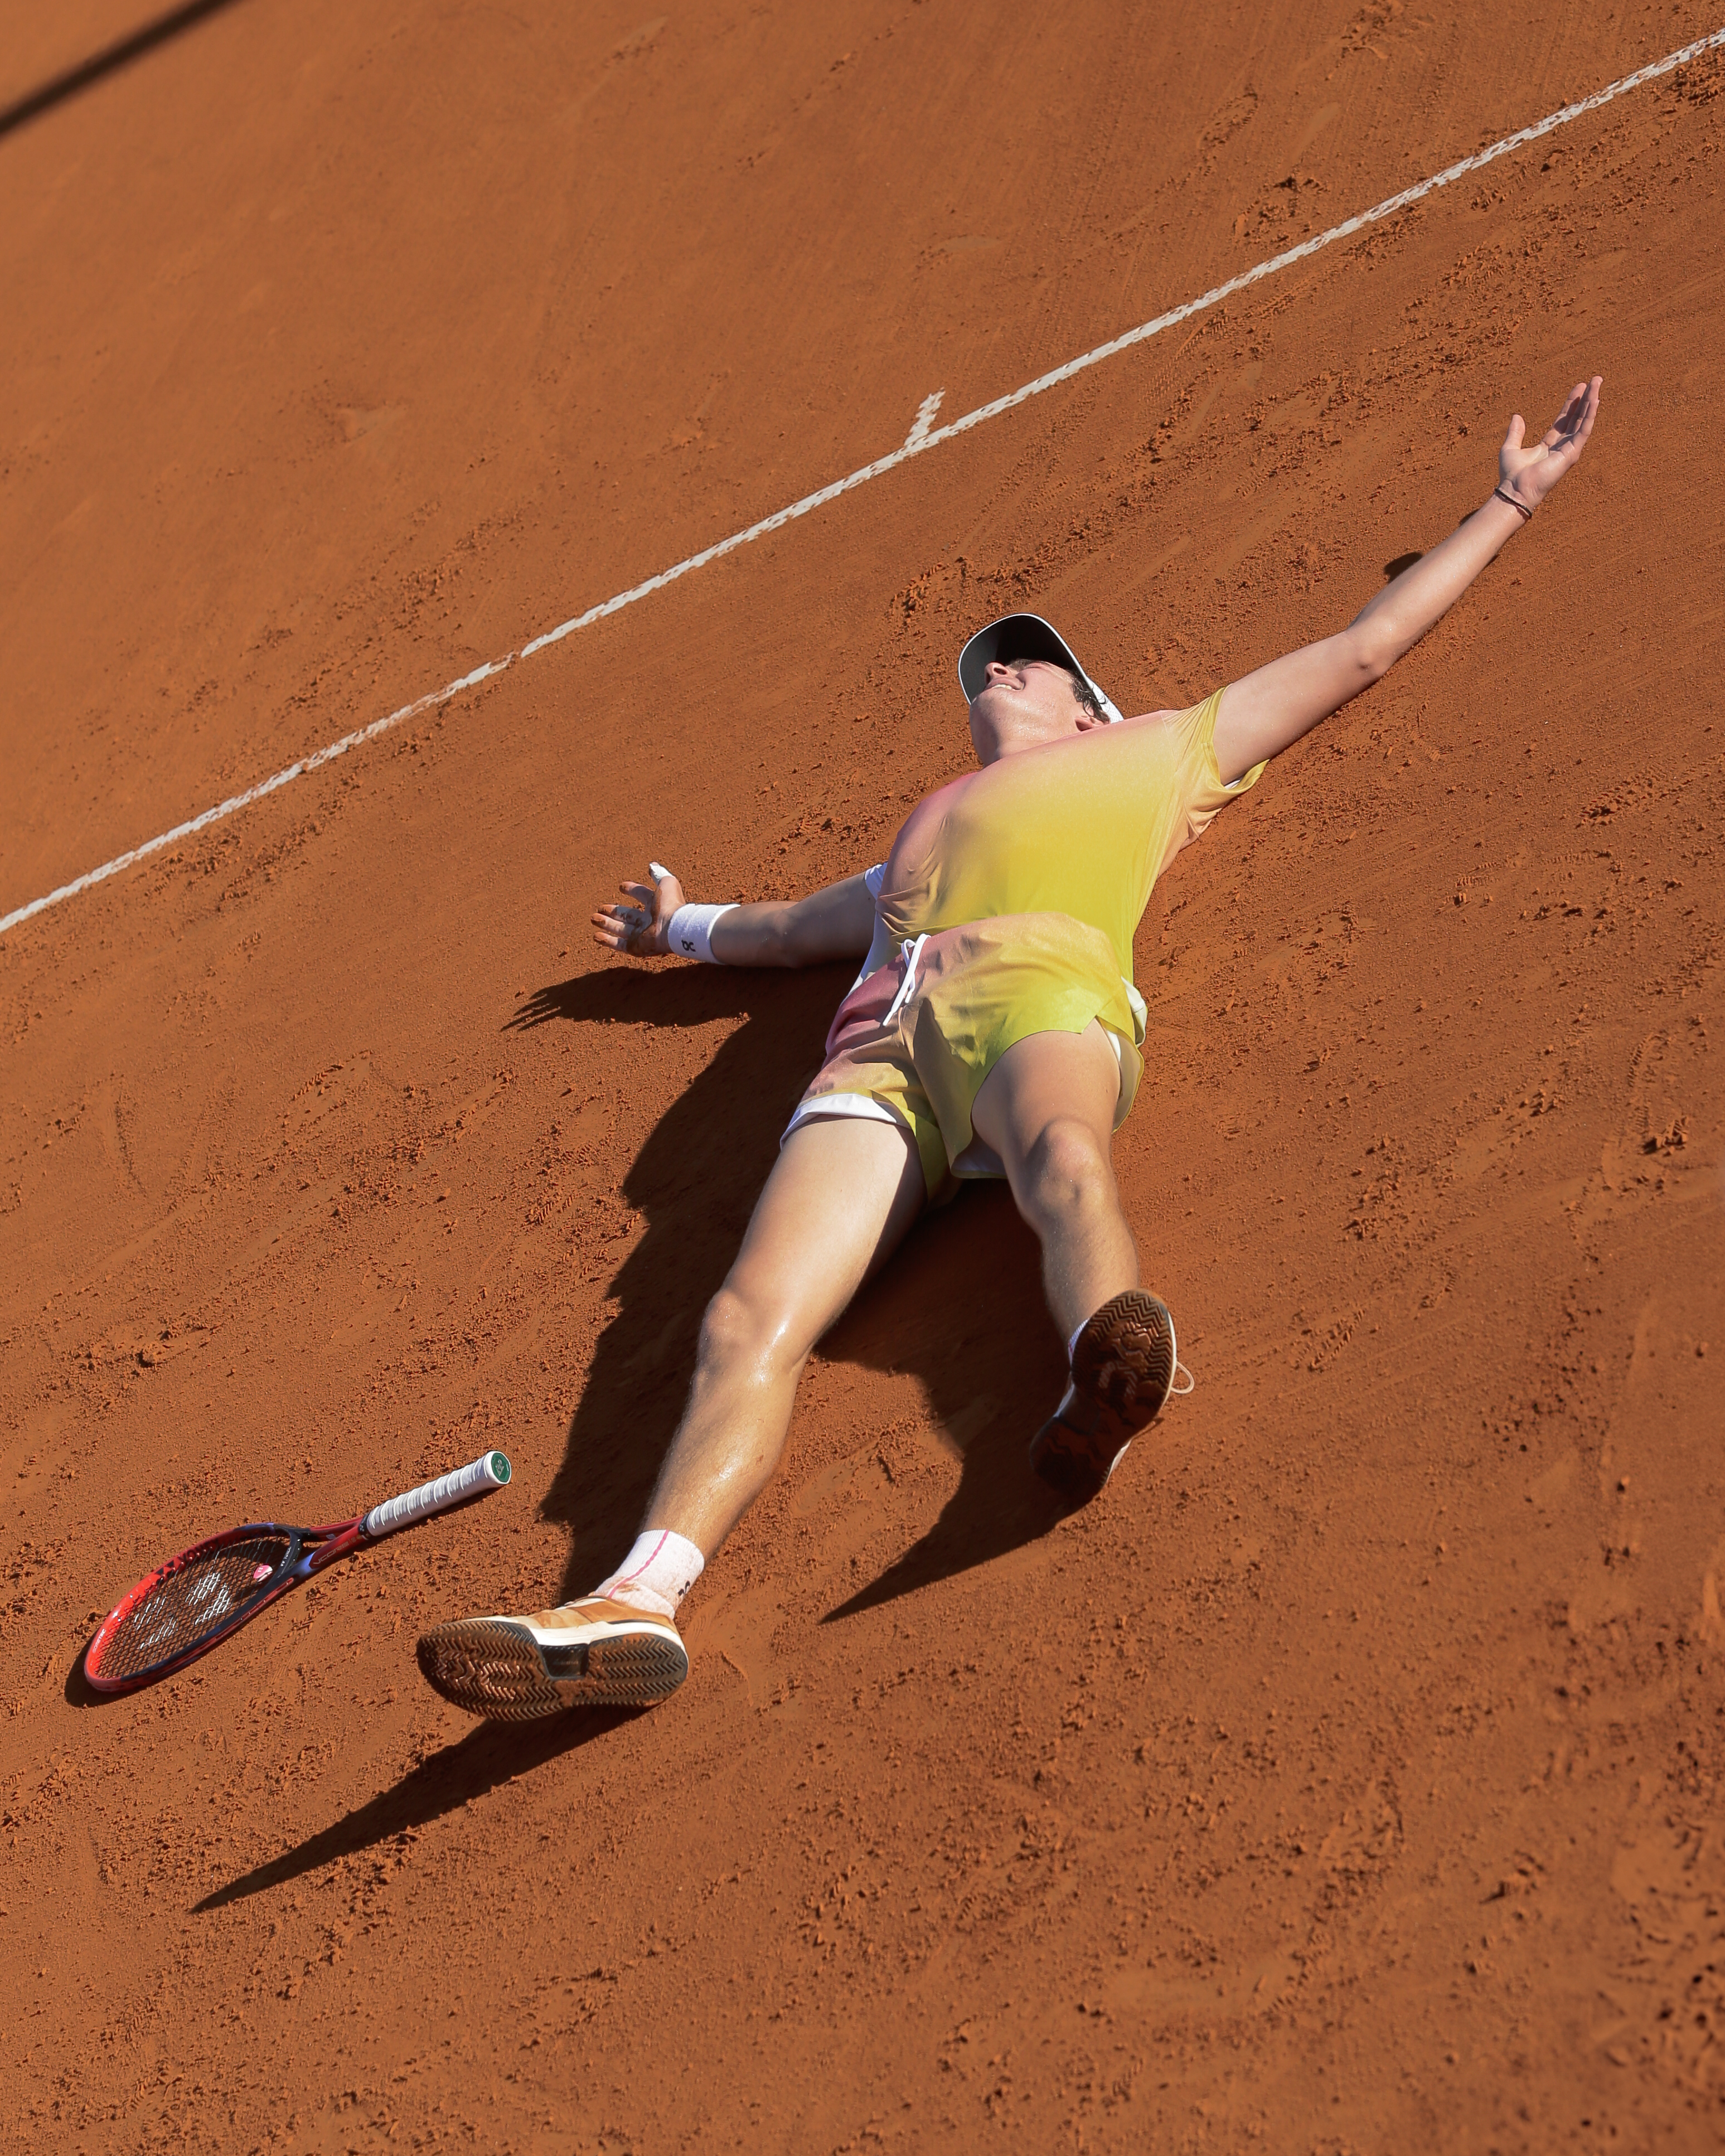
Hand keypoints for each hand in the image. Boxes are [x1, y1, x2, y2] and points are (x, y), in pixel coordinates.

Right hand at [592, 866, 683, 957]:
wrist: (673, 928)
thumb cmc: (671, 905)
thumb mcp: (666, 883)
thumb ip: (658, 874)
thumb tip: (651, 865)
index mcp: (655, 904)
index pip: (641, 895)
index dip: (632, 890)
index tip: (621, 887)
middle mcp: (647, 920)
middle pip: (627, 914)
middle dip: (614, 911)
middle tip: (601, 907)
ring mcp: (641, 935)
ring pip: (619, 928)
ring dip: (606, 924)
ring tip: (593, 918)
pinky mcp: (635, 947)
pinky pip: (618, 944)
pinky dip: (607, 941)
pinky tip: (595, 936)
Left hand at [1498, 375, 1601, 510]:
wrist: (1515, 489)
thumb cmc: (1512, 475)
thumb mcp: (1510, 448)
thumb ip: (1515, 432)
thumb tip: (1516, 416)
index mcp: (1549, 445)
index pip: (1563, 420)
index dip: (1571, 404)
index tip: (1579, 388)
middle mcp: (1562, 447)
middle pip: (1577, 417)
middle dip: (1586, 398)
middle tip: (1595, 380)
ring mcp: (1569, 450)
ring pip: (1584, 420)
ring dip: (1592, 401)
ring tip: (1597, 383)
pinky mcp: (1572, 452)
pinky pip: (1584, 429)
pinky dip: (1591, 414)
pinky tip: (1595, 399)